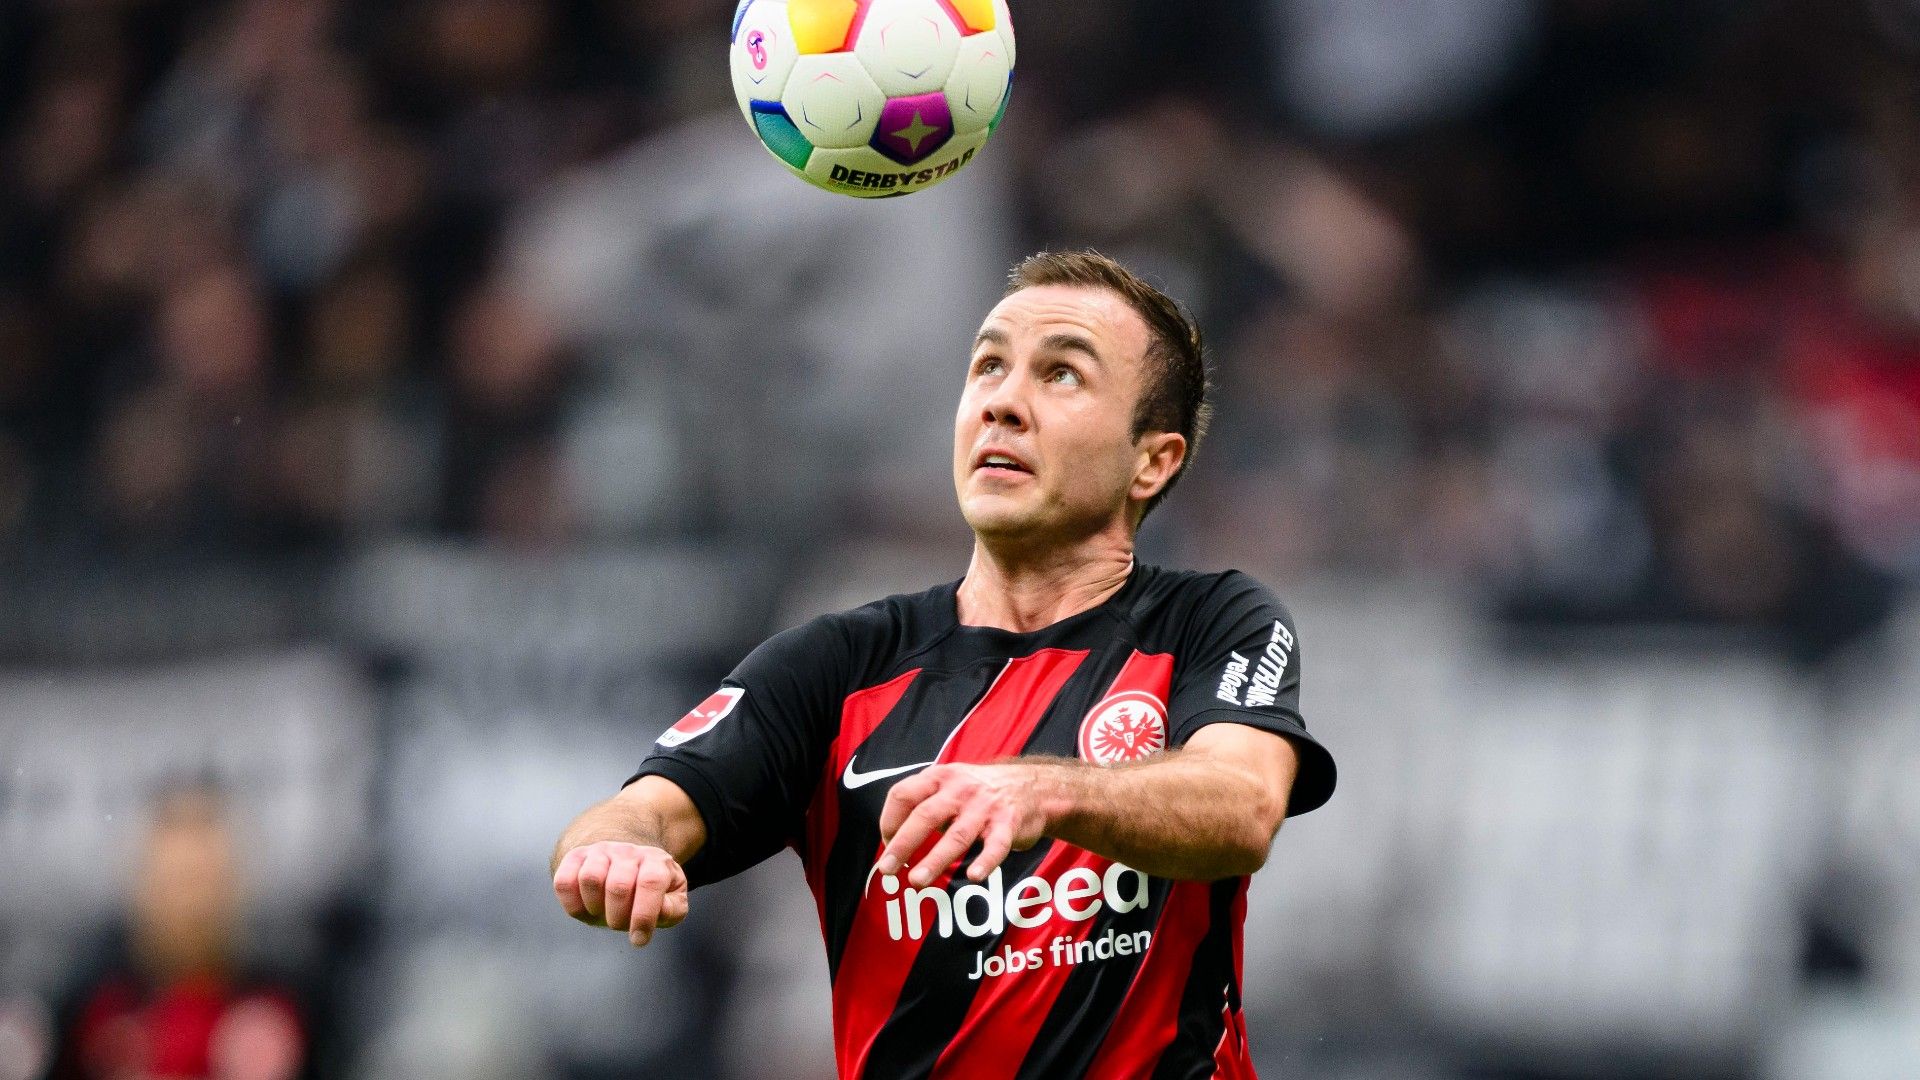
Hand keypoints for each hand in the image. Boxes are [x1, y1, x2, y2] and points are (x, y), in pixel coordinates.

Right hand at [552, 840, 688, 946]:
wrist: (623, 863)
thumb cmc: (648, 890)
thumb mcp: (671, 899)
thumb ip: (672, 909)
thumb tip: (659, 912)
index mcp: (656, 861)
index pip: (650, 883)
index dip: (643, 916)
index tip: (638, 940)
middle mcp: (628, 852)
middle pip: (618, 885)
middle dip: (617, 917)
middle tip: (619, 924)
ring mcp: (600, 852)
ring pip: (590, 878)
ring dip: (595, 907)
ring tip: (602, 912)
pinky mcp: (575, 857)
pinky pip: (563, 881)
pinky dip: (571, 903)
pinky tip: (585, 907)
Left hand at [876, 763, 1049, 885]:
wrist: (1033, 786)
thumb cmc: (979, 792)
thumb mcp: (950, 783)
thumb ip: (924, 804)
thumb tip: (893, 841)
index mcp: (939, 777)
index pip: (903, 794)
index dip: (889, 820)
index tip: (887, 843)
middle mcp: (960, 789)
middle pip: (925, 816)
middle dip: (903, 844)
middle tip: (887, 869)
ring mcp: (985, 806)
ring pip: (956, 835)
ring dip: (935, 860)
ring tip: (917, 881)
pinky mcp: (1008, 823)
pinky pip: (995, 845)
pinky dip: (985, 861)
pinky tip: (974, 876)